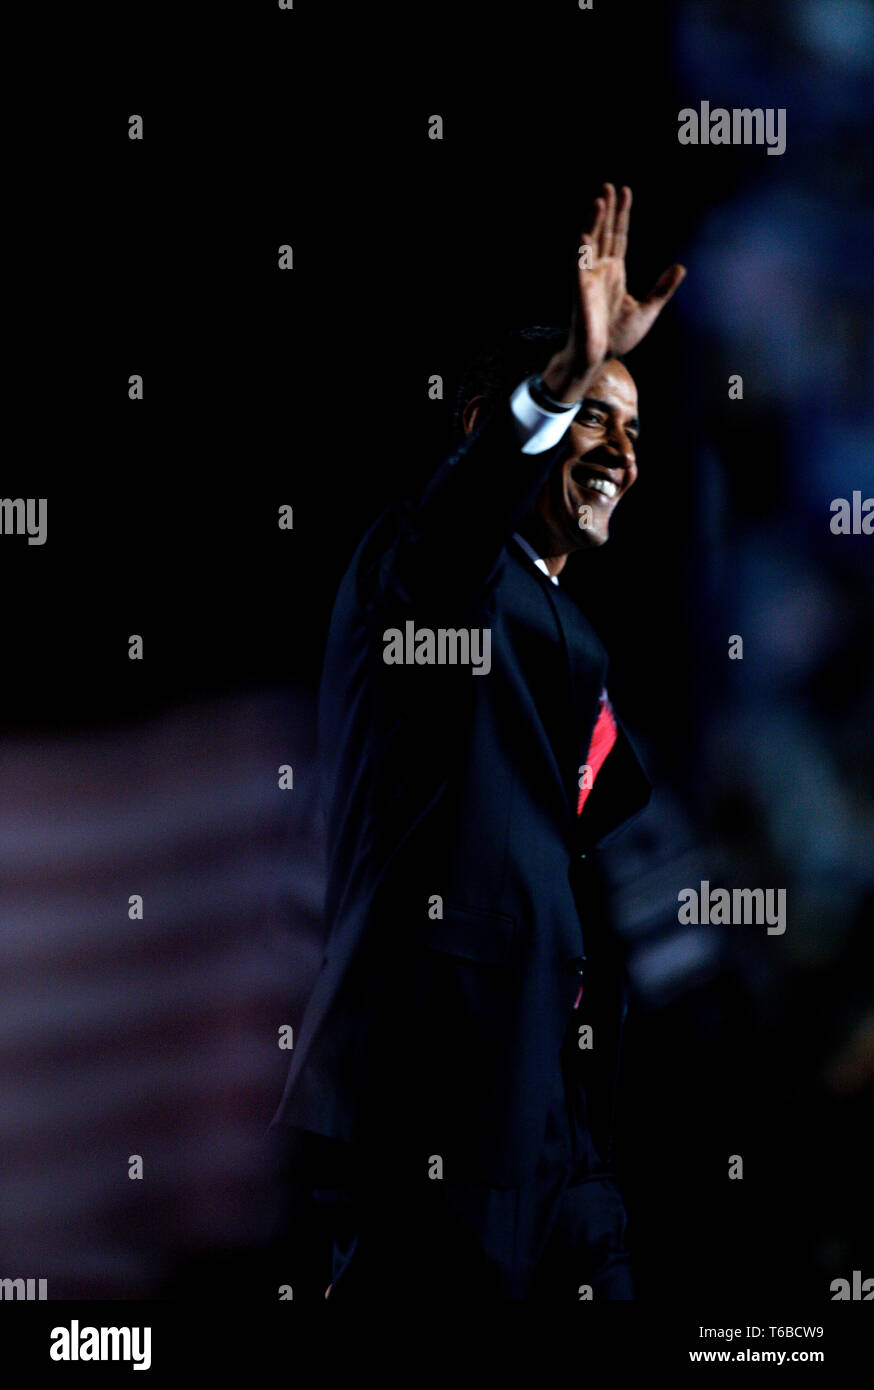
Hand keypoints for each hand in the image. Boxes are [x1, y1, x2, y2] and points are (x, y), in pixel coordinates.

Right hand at [542, 183, 685, 400]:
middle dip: (608, 209)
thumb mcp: (647, 310)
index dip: (621, 215)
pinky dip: (581, 249)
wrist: (600, 359)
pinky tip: (585, 234)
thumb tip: (681, 268)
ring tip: (600, 199)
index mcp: (614, 273)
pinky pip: (578, 266)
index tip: (625, 192)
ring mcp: (588, 278)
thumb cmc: (617, 338)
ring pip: (589, 242)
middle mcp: (599, 270)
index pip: (618, 237)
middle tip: (611, 185)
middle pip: (603, 232)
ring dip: (593, 221)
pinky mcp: (579, 291)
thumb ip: (662, 289)